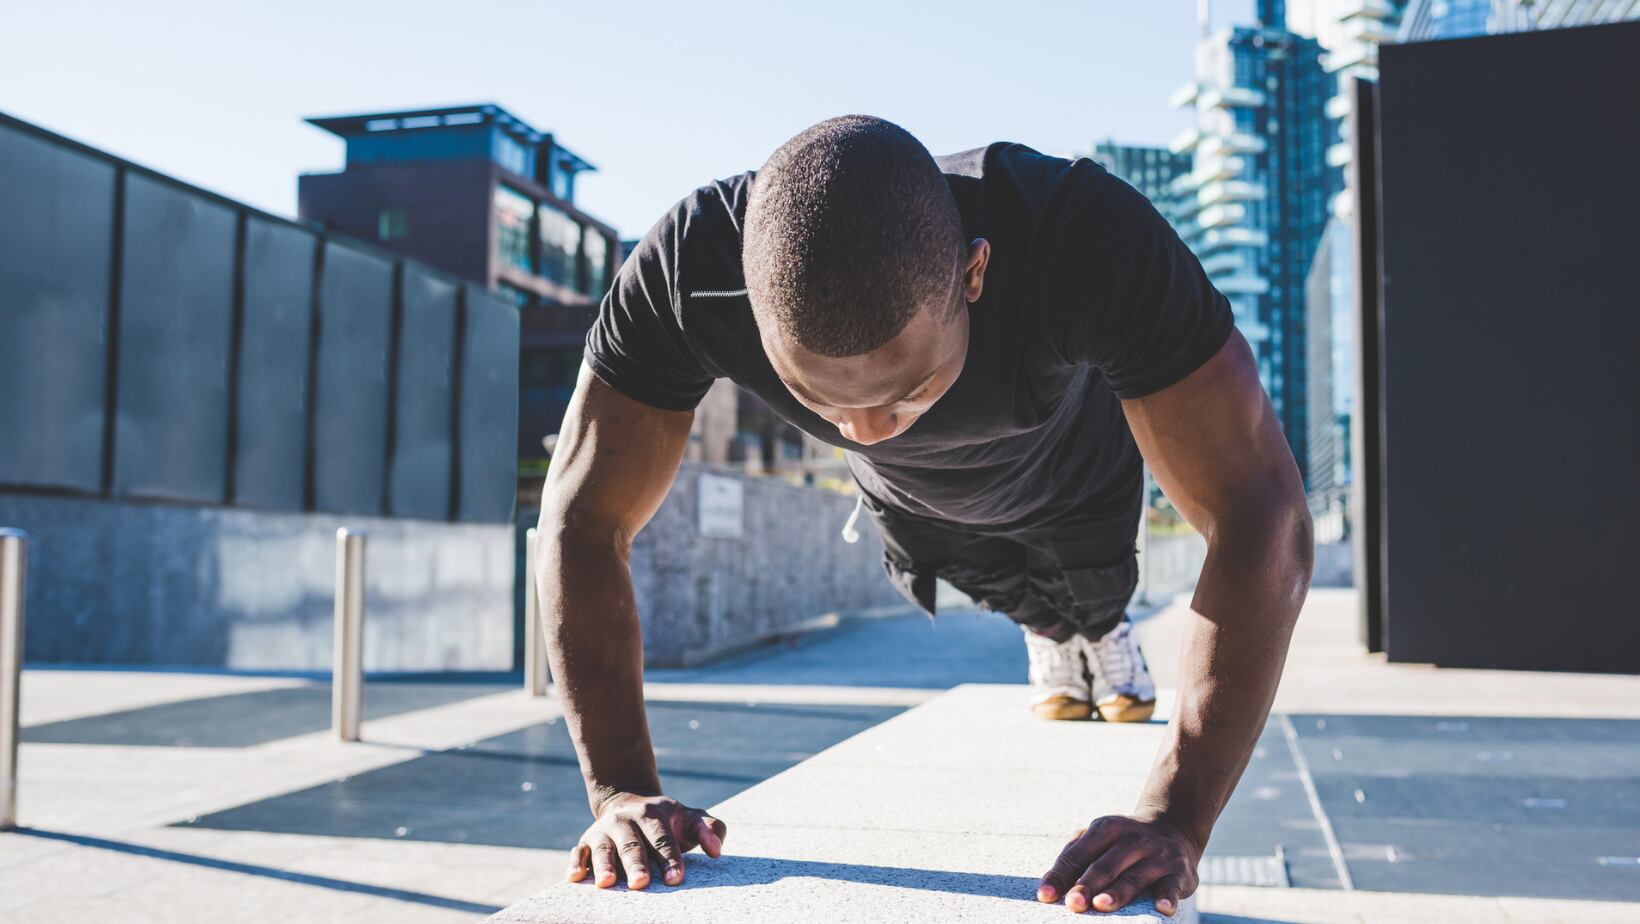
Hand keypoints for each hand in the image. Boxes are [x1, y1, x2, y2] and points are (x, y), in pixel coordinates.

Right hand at [566, 792, 726, 888]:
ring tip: (608, 883)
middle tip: (642, 883)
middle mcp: (627, 820)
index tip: (676, 878)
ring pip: (603, 848)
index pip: (663, 837)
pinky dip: (575, 863)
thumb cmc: (667, 821)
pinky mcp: (586, 841)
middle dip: (636, 863)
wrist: (629, 800)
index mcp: (654, 814)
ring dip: (604, 865)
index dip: (670, 858)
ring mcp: (604, 830)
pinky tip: (575, 877)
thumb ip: (710, 829)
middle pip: (632, 843)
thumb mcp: (690, 818)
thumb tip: (716, 850)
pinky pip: (578, 851)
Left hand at [1036, 813, 1201, 915]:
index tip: (1045, 895)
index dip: (1061, 875)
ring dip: (1119, 891)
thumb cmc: (1123, 842)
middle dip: (1088, 884)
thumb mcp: (1099, 838)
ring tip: (1102, 904)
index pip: (1078, 854)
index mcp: (1106, 829)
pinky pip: (1173, 885)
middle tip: (1073, 903)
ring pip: (1135, 876)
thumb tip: (1048, 885)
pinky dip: (1168, 896)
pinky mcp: (1179, 872)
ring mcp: (1158, 855)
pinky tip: (1162, 907)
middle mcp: (1133, 839)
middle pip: (1106, 865)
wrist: (1175, 827)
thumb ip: (1074, 856)